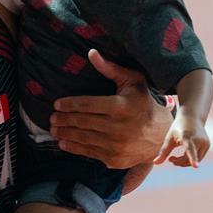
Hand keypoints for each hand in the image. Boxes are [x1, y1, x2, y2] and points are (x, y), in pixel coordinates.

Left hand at [49, 49, 171, 168]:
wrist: (161, 136)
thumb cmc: (143, 103)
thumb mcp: (132, 82)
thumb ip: (110, 69)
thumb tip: (91, 53)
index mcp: (121, 106)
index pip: (87, 104)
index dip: (69, 104)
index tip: (57, 104)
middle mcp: (118, 127)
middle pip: (82, 122)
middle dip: (64, 119)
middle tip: (52, 118)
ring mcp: (115, 145)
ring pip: (82, 138)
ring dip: (64, 133)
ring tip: (54, 129)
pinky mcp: (113, 159)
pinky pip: (88, 152)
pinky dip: (73, 147)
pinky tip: (63, 142)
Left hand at [154, 111, 209, 167]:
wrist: (192, 118)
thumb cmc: (178, 129)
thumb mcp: (169, 138)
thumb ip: (163, 152)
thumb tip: (155, 163)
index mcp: (186, 136)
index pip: (189, 149)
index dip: (192, 158)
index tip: (196, 166)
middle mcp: (198, 139)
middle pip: (188, 159)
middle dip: (178, 162)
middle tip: (170, 159)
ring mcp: (205, 142)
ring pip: (194, 160)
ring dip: (184, 162)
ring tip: (175, 157)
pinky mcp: (207, 145)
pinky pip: (199, 157)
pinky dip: (191, 158)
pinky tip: (184, 154)